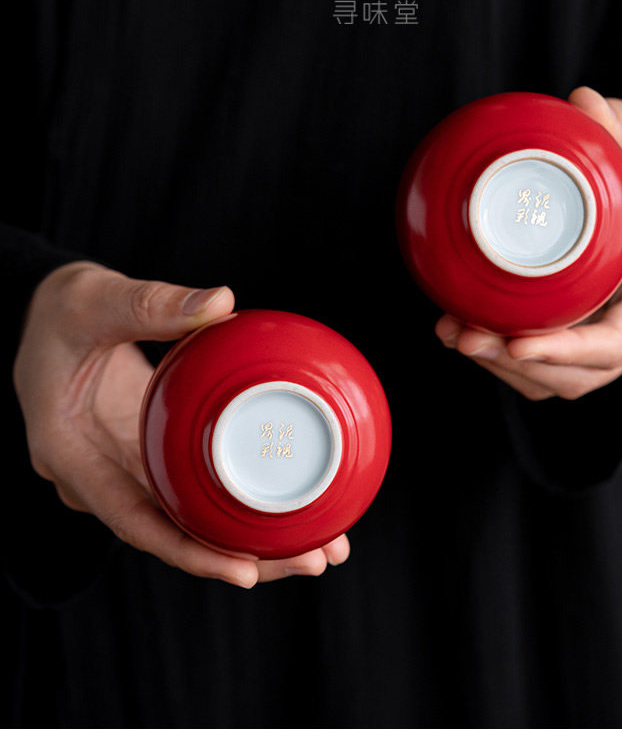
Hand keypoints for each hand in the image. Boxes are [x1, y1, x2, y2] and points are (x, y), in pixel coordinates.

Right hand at [13, 262, 349, 586]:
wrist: (46, 318)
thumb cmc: (60, 313)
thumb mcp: (93, 300)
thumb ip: (149, 303)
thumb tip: (220, 302)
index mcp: (72, 454)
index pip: (134, 522)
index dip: (190, 552)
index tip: (246, 571)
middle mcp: (100, 477)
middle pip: (175, 533)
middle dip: (245, 555)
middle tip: (315, 558)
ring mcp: (127, 470)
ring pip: (190, 519)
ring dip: (254, 537)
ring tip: (324, 545)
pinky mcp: (151, 456)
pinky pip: (195, 490)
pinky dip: (240, 502)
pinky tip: (294, 504)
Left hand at [435, 86, 621, 400]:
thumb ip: (615, 124)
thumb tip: (584, 104)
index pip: (615, 342)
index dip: (565, 352)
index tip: (515, 342)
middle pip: (577, 376)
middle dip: (516, 366)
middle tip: (464, 337)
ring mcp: (607, 341)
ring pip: (552, 382)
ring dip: (498, 368)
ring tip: (452, 333)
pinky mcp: (575, 341)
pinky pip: (538, 369)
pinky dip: (498, 358)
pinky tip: (459, 329)